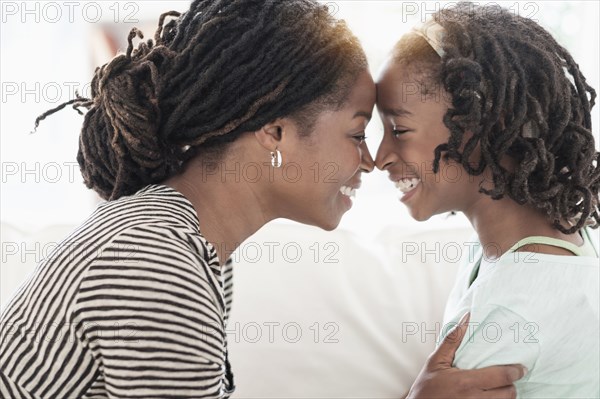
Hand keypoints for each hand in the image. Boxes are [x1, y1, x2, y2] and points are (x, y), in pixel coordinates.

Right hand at [407, 313, 526, 398]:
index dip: (515, 371)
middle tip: (507, 378)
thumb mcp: (436, 361)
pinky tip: (491, 397)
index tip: (521, 367)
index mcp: (467, 382)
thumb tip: (466, 317)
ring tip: (499, 388)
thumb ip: (452, 340)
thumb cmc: (426, 387)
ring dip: (506, 395)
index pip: (502, 376)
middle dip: (511, 384)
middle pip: (509, 393)